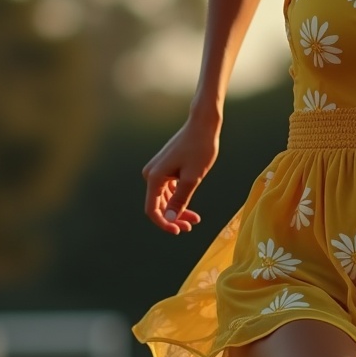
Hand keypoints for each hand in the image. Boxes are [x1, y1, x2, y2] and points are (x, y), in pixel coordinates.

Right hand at [141, 116, 219, 233]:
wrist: (203, 125)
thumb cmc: (200, 148)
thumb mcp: (193, 177)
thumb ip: (180, 199)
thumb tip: (169, 218)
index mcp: (155, 177)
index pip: (153, 210)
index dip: (164, 224)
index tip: (180, 231)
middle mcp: (152, 174)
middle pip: (159, 205)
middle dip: (174, 218)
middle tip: (191, 226)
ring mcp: (158, 170)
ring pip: (165, 199)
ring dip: (178, 210)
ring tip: (195, 219)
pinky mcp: (166, 168)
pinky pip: (169, 190)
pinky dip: (179, 199)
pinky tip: (191, 208)